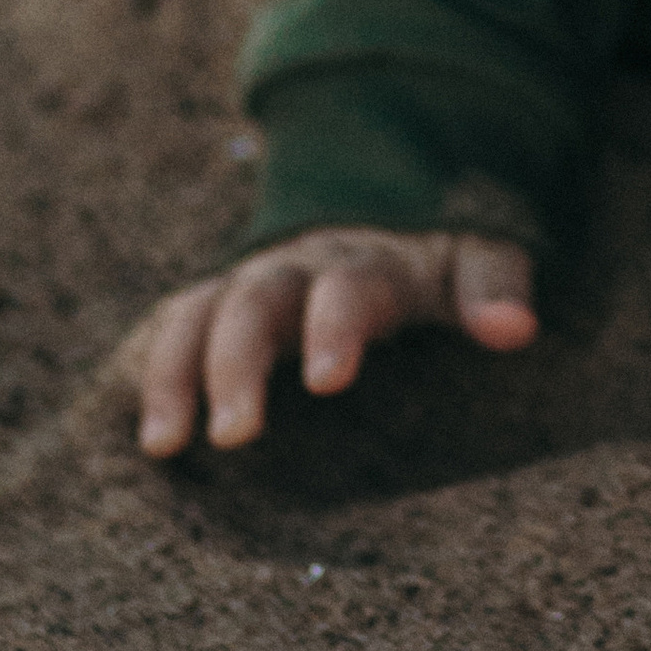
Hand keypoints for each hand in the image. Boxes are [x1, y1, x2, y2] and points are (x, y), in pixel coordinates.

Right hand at [127, 226, 536, 457]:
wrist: (380, 205)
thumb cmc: (437, 257)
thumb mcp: (476, 257)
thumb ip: (494, 286)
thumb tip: (516, 332)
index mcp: (367, 260)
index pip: (347, 288)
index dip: (335, 327)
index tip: (327, 380)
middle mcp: (295, 267)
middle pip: (255, 302)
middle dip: (239, 363)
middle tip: (235, 435)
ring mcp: (247, 285)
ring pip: (197, 314)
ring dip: (175, 373)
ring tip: (163, 445)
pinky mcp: (216, 307)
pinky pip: (170, 328)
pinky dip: (147, 370)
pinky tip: (135, 431)